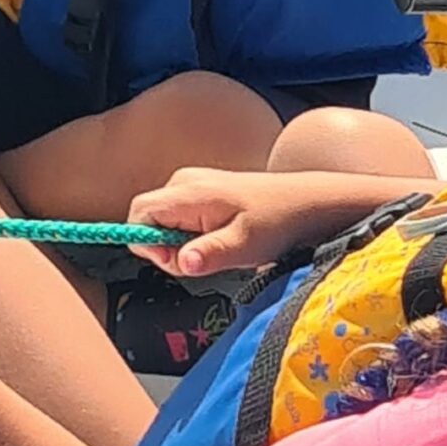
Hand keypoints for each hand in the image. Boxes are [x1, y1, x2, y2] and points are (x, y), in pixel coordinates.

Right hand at [125, 167, 347, 278]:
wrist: (307, 203)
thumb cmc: (278, 221)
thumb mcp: (245, 246)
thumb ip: (210, 254)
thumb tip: (181, 263)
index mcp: (188, 193)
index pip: (139, 215)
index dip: (149, 245)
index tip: (180, 263)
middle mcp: (183, 182)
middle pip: (148, 220)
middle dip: (167, 248)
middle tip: (205, 260)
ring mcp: (192, 184)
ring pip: (164, 220)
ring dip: (183, 243)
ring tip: (220, 249)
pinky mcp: (202, 191)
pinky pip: (180, 217)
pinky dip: (193, 235)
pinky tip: (222, 239)